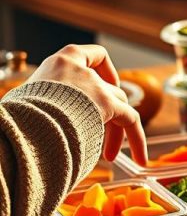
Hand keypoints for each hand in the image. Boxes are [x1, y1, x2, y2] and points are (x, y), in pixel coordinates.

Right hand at [30, 44, 147, 164]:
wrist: (23, 123)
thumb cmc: (18, 117)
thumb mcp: (29, 98)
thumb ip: (46, 100)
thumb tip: (34, 118)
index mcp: (60, 62)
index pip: (91, 55)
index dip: (102, 71)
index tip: (103, 87)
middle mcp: (82, 69)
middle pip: (106, 88)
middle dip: (106, 113)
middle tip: (98, 138)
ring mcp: (96, 86)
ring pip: (119, 105)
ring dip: (116, 131)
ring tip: (109, 156)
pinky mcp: (108, 104)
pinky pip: (131, 120)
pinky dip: (138, 140)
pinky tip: (140, 160)